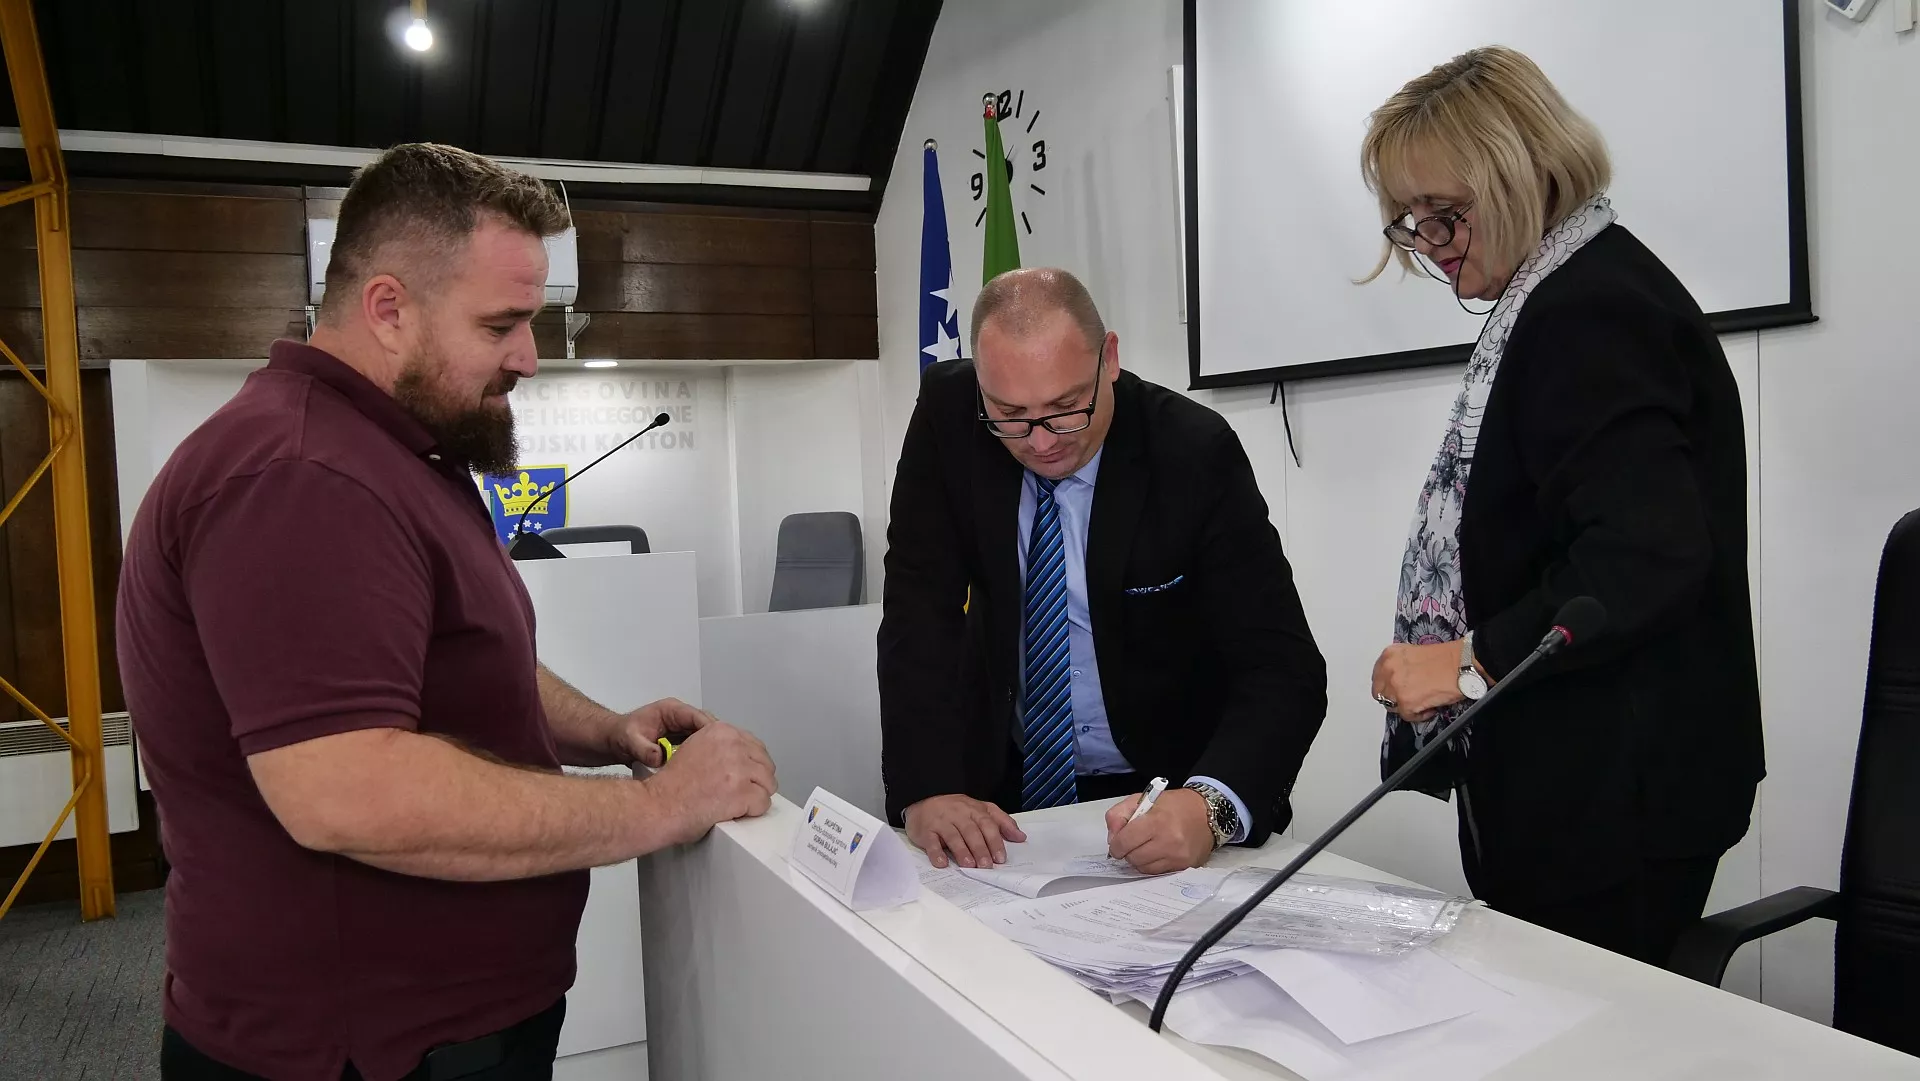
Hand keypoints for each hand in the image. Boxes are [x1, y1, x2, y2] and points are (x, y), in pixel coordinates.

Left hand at [612, 697, 717, 767]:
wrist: (613, 740)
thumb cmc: (620, 735)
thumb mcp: (629, 741)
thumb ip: (644, 749)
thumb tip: (659, 758)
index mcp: (671, 710)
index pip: (698, 717)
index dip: (711, 731)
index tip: (719, 747)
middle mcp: (680, 717)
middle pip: (706, 726)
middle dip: (715, 741)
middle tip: (720, 760)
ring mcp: (681, 728)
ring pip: (703, 736)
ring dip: (709, 749)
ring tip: (715, 766)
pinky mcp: (681, 740)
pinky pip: (696, 745)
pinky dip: (700, 755)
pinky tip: (703, 769)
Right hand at [646, 721, 776, 844]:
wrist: (657, 804)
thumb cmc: (671, 784)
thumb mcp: (695, 748)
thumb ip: (720, 747)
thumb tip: (743, 758)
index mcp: (721, 731)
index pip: (754, 746)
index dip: (751, 764)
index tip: (742, 776)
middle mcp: (733, 745)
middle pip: (765, 764)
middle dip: (757, 780)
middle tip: (741, 793)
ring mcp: (739, 769)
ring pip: (768, 783)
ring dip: (756, 795)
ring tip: (738, 804)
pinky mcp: (742, 792)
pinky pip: (763, 802)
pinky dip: (753, 811)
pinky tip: (738, 812)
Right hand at [904, 794, 1026, 868]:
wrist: (923, 803)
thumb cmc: (956, 811)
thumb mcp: (980, 810)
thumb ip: (1002, 822)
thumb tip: (1021, 837)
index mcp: (973, 809)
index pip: (987, 824)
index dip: (994, 841)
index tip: (1001, 858)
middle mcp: (958, 814)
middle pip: (971, 831)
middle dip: (980, 849)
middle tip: (986, 865)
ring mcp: (941, 821)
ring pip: (953, 836)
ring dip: (962, 852)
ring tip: (969, 866)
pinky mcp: (926, 830)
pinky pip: (931, 841)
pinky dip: (936, 852)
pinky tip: (941, 863)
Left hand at [1106, 788, 1213, 873]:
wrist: (1206, 812)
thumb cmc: (1174, 805)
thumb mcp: (1142, 799)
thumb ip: (1119, 814)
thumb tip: (1112, 838)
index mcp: (1156, 821)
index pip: (1124, 842)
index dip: (1115, 844)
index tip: (1116, 843)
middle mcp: (1169, 841)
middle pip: (1133, 858)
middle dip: (1127, 852)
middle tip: (1131, 844)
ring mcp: (1178, 856)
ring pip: (1144, 868)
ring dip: (1139, 860)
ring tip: (1145, 847)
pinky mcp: (1185, 866)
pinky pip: (1158, 873)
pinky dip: (1152, 865)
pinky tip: (1156, 853)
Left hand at [1372, 642, 1467, 722]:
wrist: (1462, 664)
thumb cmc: (1446, 658)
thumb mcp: (1413, 654)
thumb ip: (1401, 666)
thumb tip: (1399, 680)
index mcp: (1389, 655)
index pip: (1377, 676)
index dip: (1387, 685)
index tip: (1395, 689)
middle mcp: (1388, 670)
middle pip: (1380, 693)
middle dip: (1393, 697)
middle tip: (1408, 698)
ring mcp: (1395, 687)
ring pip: (1392, 706)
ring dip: (1405, 706)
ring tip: (1421, 702)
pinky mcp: (1406, 703)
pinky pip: (1407, 716)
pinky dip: (1419, 715)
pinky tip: (1430, 708)